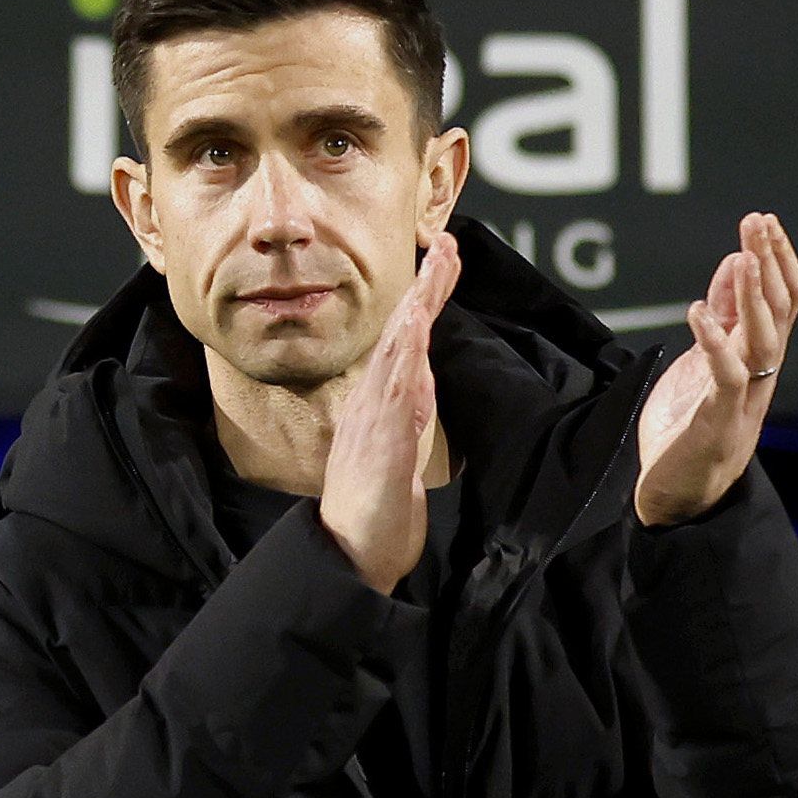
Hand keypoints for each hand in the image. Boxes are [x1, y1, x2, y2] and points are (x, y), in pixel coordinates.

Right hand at [320, 230, 456, 593]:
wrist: (349, 555)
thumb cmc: (373, 514)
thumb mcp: (399, 456)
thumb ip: (408, 419)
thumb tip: (423, 388)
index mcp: (384, 405)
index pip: (407, 342)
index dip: (425, 300)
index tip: (444, 259)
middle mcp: (376, 404)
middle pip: (403, 333)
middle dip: (427, 286)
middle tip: (448, 242)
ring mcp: (376, 422)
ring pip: (400, 351)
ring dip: (419, 307)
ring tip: (439, 266)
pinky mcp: (384, 446)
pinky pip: (396, 392)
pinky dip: (405, 356)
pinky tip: (415, 328)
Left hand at [636, 213, 797, 528]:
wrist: (679, 501)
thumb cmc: (689, 430)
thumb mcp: (705, 360)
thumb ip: (723, 316)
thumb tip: (735, 261)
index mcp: (760, 360)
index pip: (783, 301)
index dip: (777, 260)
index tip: (764, 221)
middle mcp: (762, 376)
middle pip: (779, 311)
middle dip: (770, 263)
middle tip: (759, 222)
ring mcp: (744, 400)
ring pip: (764, 340)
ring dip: (754, 296)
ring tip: (745, 255)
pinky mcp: (718, 422)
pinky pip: (726, 378)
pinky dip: (714, 343)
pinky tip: (697, 311)